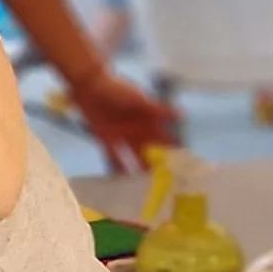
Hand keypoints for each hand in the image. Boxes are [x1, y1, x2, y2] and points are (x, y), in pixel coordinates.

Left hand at [63, 71, 182, 174]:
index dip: (173, 151)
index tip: (182, 166)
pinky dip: (116, 167)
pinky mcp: (106, 139)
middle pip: (150, 151)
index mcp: (148, 121)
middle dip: (157, 165)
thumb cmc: (118, 89)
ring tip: (145, 186)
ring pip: (134, 157)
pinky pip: (113, 156)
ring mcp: (122, 136)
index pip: (164, 139)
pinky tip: (121, 180)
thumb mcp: (140, 100)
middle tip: (164, 183)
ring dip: (139, 169)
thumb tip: (182, 115)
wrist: (90, 85)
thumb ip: (158, 110)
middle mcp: (137, 131)